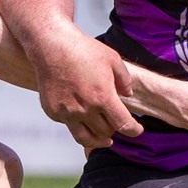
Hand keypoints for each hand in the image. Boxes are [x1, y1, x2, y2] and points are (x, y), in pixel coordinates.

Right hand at [34, 34, 141, 148]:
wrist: (51, 47)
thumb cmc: (82, 50)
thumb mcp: (113, 59)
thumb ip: (124, 80)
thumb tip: (128, 95)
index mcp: (103, 97)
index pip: (123, 124)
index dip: (133, 130)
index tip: (137, 130)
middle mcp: (85, 109)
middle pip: (105, 132)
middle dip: (114, 129)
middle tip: (116, 124)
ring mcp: (67, 113)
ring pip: (85, 138)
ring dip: (98, 140)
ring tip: (104, 140)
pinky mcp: (53, 112)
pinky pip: (69, 125)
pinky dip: (77, 124)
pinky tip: (81, 117)